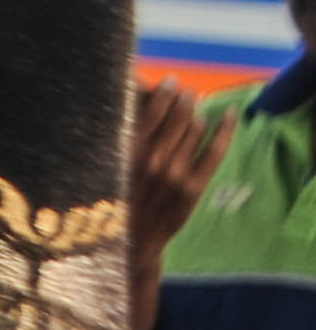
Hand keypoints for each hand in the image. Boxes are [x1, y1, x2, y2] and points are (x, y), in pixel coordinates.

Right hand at [124, 79, 229, 321]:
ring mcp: (173, 174)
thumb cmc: (108, 205)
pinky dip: (223, 129)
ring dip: (196, 114)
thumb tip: (126, 105)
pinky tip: (228, 115)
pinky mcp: (192, 187)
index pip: (152, 109)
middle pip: (177, 115)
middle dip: (184, 99)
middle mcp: (150, 161)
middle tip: (185, 93)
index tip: (169, 82)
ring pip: (194, 128)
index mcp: (124, 154)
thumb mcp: (101, 171)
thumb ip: (115, 142)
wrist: (126, 247)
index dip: (164, 90)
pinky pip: (214, 150)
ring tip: (195, 109)